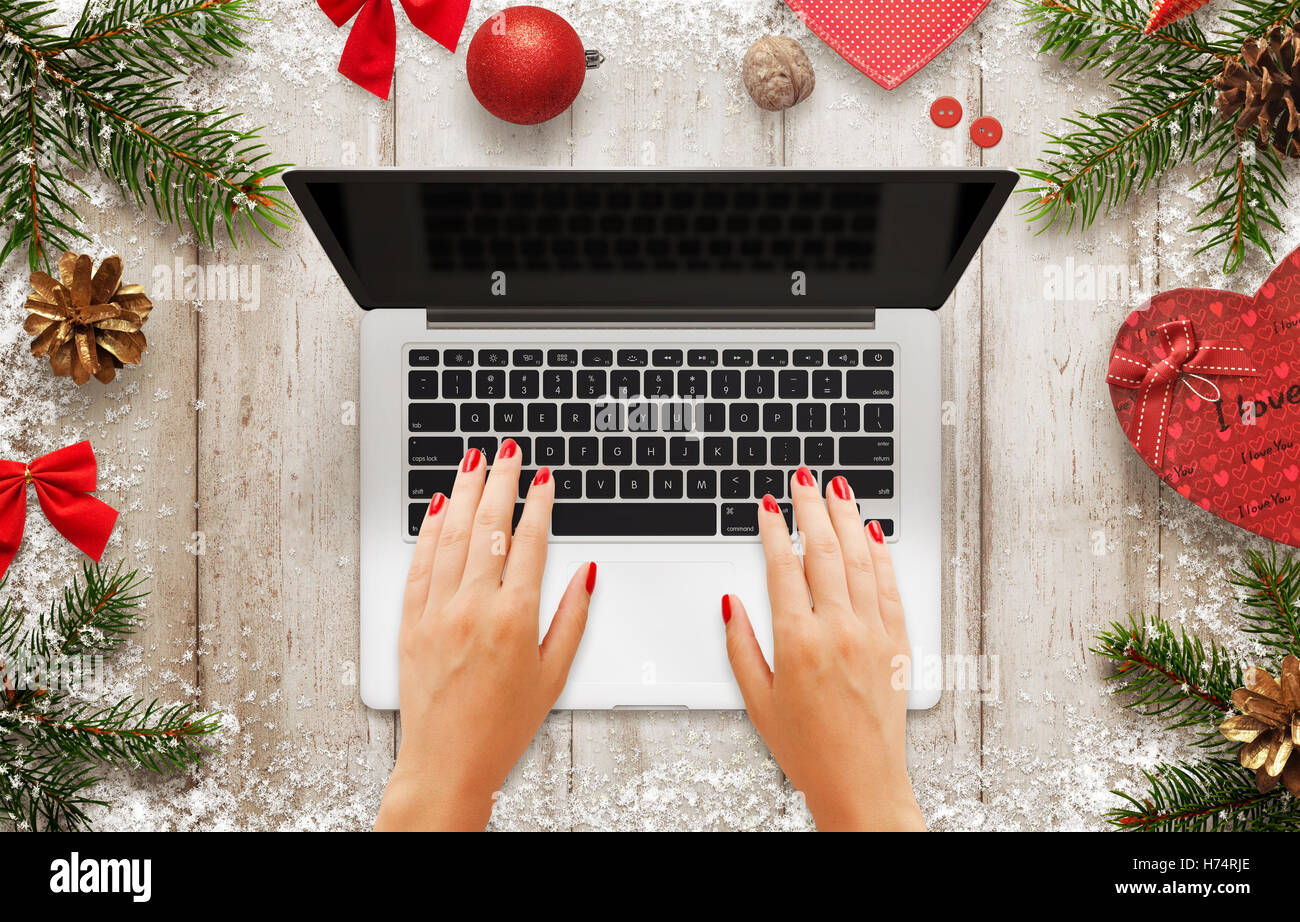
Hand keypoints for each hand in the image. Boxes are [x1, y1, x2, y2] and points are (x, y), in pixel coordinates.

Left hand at [375, 441, 595, 830]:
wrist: (447, 762)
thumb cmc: (502, 727)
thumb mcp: (554, 674)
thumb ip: (573, 617)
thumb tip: (586, 571)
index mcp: (515, 619)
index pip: (529, 542)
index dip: (539, 505)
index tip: (543, 480)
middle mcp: (473, 607)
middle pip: (488, 526)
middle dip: (500, 483)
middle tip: (508, 453)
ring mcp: (437, 611)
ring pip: (450, 535)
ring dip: (463, 493)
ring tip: (473, 463)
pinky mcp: (410, 621)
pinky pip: (419, 564)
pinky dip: (428, 530)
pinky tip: (436, 507)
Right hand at [723, 467, 923, 830]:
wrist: (862, 784)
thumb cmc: (809, 751)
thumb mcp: (757, 701)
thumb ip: (740, 645)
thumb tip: (731, 602)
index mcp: (798, 643)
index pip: (783, 567)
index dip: (773, 530)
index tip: (768, 507)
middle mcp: (839, 631)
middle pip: (823, 551)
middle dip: (811, 508)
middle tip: (802, 480)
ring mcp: (873, 634)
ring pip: (859, 559)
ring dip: (847, 517)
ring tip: (838, 488)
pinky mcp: (899, 644)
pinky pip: (889, 586)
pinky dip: (881, 554)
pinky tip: (872, 532)